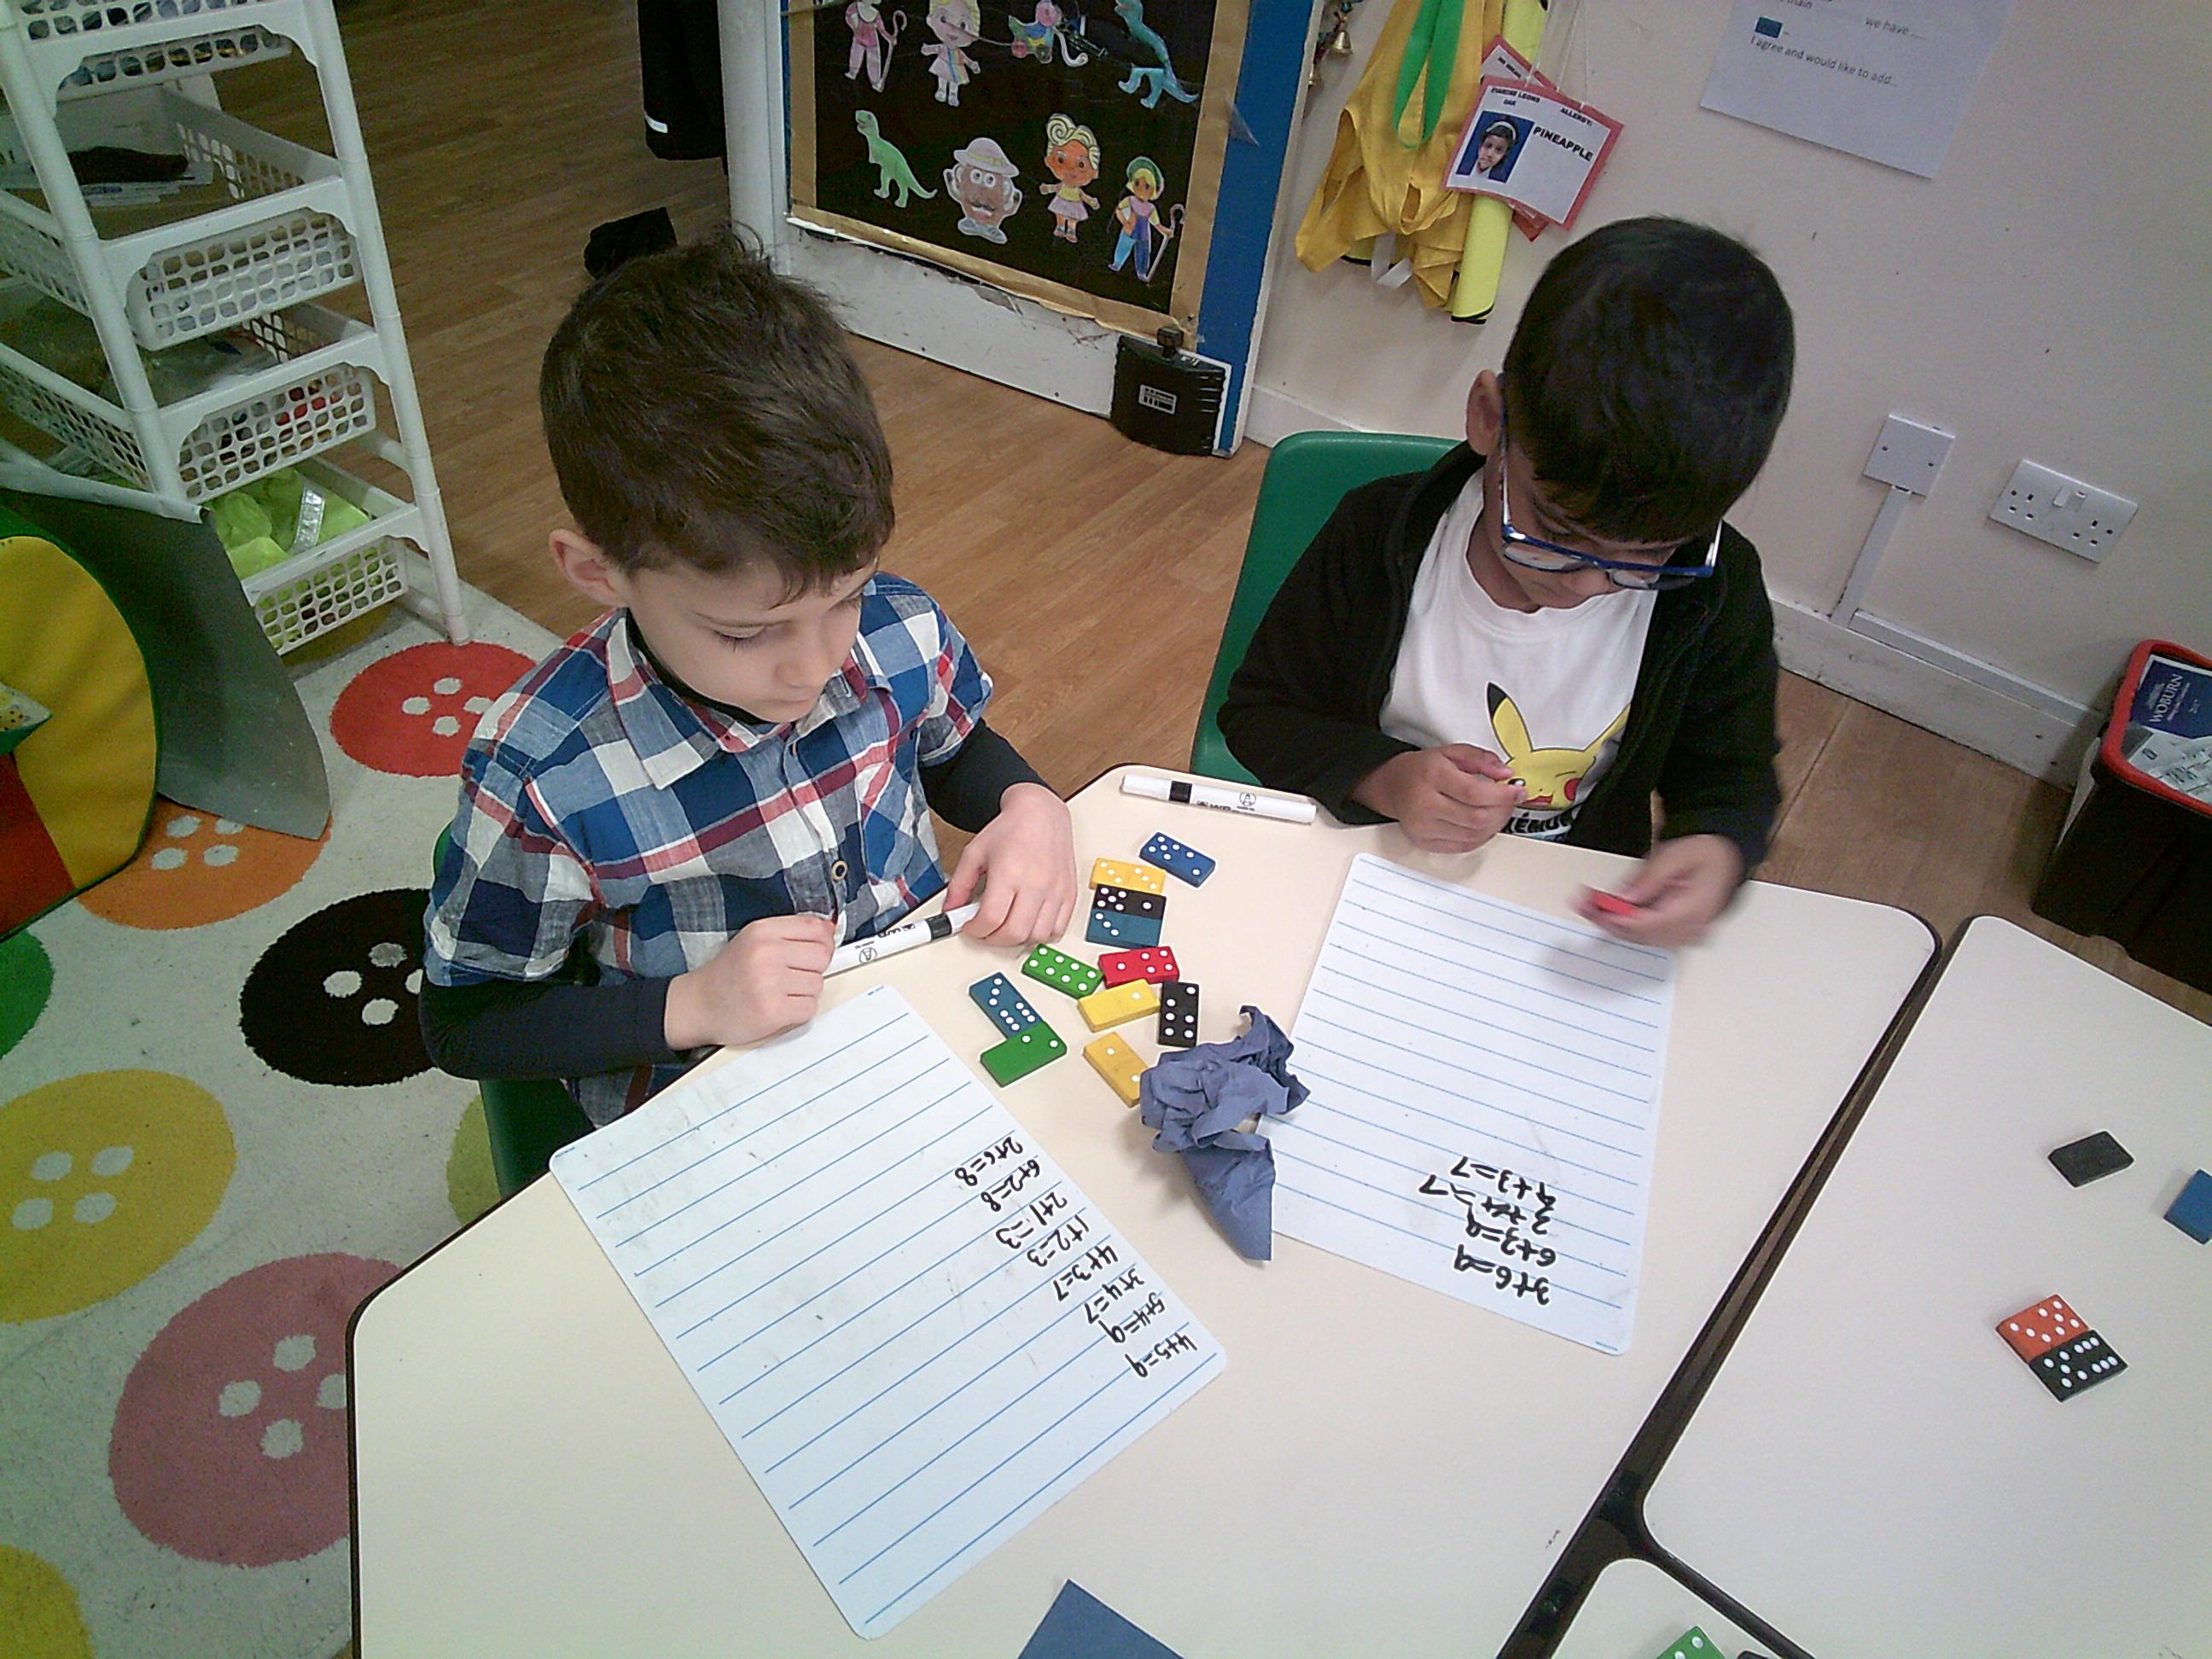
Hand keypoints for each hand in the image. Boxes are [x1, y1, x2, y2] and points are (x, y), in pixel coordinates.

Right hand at [663, 913, 835, 1049]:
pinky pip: (809, 1008)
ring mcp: (769, 983)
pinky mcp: (773, 1011)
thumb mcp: (753, 940)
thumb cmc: (729, 973)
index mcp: (762, 931)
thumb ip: (790, 933)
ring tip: (781, 991)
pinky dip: (799, 1011)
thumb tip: (830, 931)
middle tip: (793, 975)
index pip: (816, 928)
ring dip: (805, 991)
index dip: (824, 941)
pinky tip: (780, 1006)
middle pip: (822, 956)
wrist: (699, 1004)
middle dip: (814, 968)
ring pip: (818, 983)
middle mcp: (766, 953)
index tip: (816, 950)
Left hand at [945, 782, 1076, 945]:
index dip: (975, 930)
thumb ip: (959, 885)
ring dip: (1018, 938)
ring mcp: (1055, 890)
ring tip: (1007, 925)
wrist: (1041, 813)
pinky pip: (1058, 929)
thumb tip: (951, 911)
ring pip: (1037, 936)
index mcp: (1009, 872)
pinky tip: (1029, 922)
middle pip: (1014, 933)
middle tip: (986, 929)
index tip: (971, 926)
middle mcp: (1036, 883)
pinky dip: (1041, 934)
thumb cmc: (1011, 830)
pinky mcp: (1069, 894)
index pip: (991, 919)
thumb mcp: (975, 852)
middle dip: (994, 938)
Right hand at [1351, 745, 1524, 853]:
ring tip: (1498, 811)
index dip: (1502, 795)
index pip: (1474, 793)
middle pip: (1476, 818)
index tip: (1517, 791)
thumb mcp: (1451, 752)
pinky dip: (1481, 836)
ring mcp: (1424, 827)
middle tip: (1510, 801)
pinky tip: (1484, 824)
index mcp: (1432, 776)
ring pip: (1474, 835)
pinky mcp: (1425, 842)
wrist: (1393, 786)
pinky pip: (1464, 846)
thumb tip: (1505, 775)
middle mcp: (1425, 804)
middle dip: (1502, 811)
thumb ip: (1481, 759)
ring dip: (1495, 825)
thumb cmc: (1423, 770)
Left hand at [1574, 834, 1743, 946]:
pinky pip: (1644, 933)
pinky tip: (1605, 910)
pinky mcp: (1675, 934)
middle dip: (1607, 919)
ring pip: (1639, 937)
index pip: (1648, 924)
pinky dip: (1623, 922)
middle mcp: (1691, 929)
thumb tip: (1627, 898)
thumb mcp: (1676, 855)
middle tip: (1581, 902)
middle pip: (1640, 934)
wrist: (1722, 856)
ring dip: (1611, 922)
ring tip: (1586, 904)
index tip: (1592, 907)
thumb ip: (1650, 878)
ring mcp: (1683, 935)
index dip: (1616, 917)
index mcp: (1695, 910)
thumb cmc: (1703, 854)